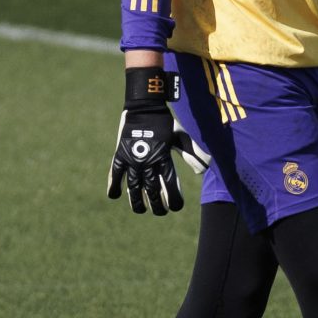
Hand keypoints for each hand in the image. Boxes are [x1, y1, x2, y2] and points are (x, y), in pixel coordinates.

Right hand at [107, 66, 209, 213]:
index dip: (173, 200)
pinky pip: (115, 174)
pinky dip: (114, 185)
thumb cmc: (165, 121)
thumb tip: (203, 169)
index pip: (170, 186)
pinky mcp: (121, 154)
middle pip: (152, 191)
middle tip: (160, 212)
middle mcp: (148, 162)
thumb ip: (191, 152)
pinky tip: (115, 196)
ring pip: (134, 188)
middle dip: (157, 206)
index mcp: (164, 158)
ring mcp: (133, 159)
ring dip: (138, 202)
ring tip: (140, 210)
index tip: (176, 207)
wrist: (145, 105)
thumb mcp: (180, 136)